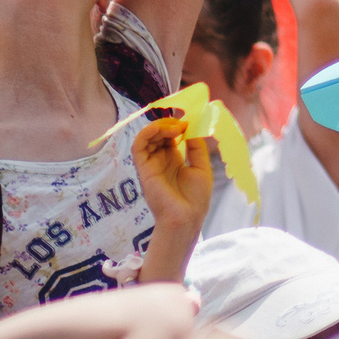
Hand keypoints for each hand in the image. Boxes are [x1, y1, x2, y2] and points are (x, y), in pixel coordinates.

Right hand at [131, 117, 214, 232]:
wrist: (187, 218)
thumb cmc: (195, 198)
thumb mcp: (201, 166)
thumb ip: (195, 146)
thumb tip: (192, 125)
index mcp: (173, 160)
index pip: (169, 136)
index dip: (177, 124)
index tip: (190, 120)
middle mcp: (160, 160)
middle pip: (157, 134)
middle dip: (169, 123)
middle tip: (183, 123)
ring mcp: (151, 164)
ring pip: (146, 137)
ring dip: (159, 126)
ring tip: (176, 128)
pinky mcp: (143, 169)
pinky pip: (138, 146)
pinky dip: (146, 132)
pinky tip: (162, 130)